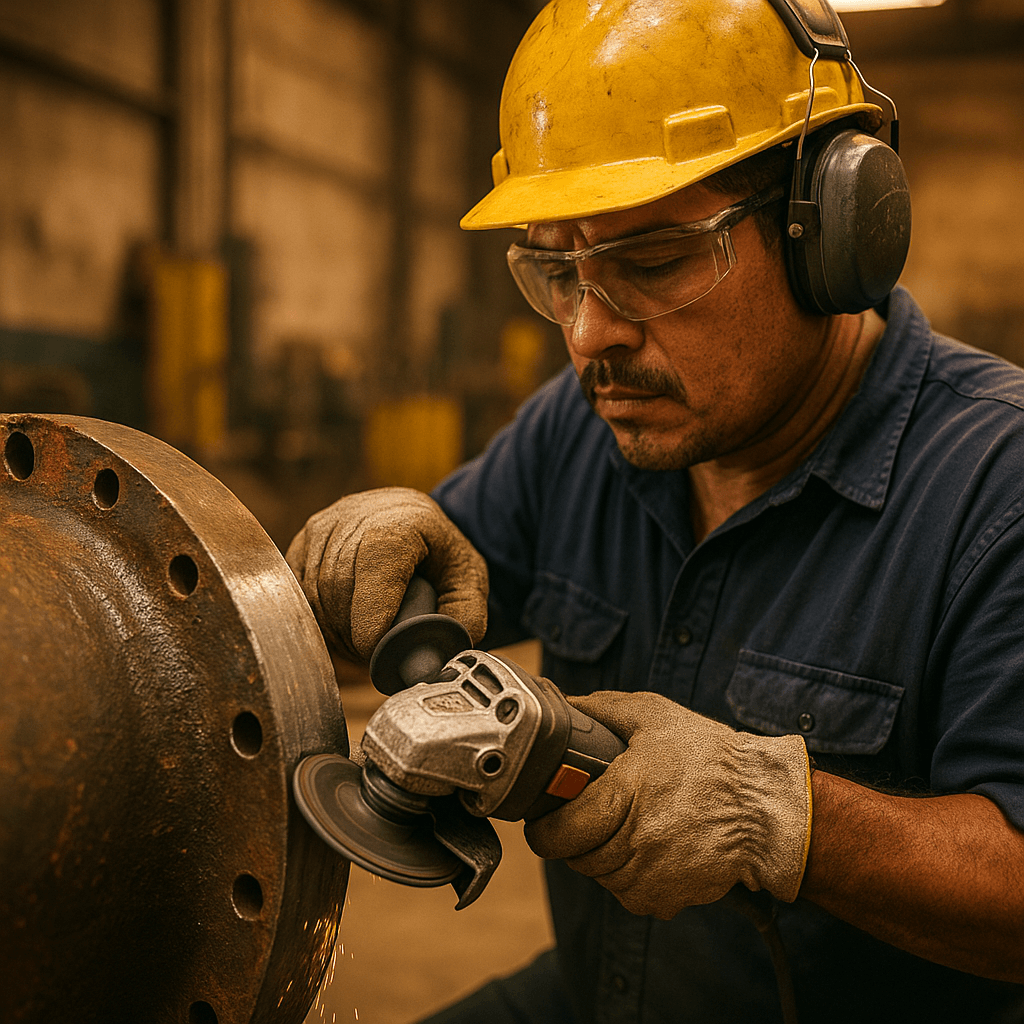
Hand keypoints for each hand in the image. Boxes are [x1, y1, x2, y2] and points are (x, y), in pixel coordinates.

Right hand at [286, 488, 487, 660]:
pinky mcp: (303, 540)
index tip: (376, 652)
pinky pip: (298, 590)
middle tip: (371, 657)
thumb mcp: (468, 578)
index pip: (374, 570)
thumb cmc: (439, 551)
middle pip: (339, 587)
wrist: (412, 517)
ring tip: (359, 644)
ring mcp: (324, 526)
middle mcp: (355, 516)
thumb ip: (465, 615)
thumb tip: (441, 655)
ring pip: (314, 592)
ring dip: (333, 629)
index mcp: (401, 523)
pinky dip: (317, 616)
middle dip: (352, 633)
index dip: (371, 619)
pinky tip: (341, 626)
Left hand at [525, 691, 810, 918]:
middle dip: (574, 837)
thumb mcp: (654, 717)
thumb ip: (603, 709)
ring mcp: (648, 876)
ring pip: (599, 876)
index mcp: (622, 796)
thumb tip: (564, 701)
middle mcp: (632, 842)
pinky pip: (627, 894)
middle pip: (574, 857)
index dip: (544, 827)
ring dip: (602, 856)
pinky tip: (648, 847)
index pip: (557, 832)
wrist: (764, 806)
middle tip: (589, 815)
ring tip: (625, 826)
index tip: (544, 816)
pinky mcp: (665, 899)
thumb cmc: (710, 759)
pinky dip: (629, 876)